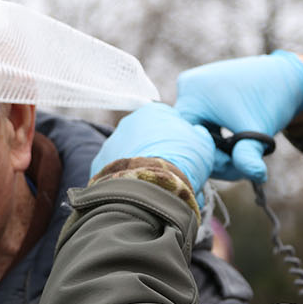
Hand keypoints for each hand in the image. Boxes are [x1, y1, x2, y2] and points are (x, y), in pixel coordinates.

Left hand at [90, 102, 216, 202]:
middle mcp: (128, 122)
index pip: (167, 120)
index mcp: (154, 111)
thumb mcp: (203, 145)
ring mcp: (111, 142)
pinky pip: (116, 172)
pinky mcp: (99, 164)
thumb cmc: (182, 162)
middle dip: (157, 151)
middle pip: (146, 137)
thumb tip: (196, 133)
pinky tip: (138, 192)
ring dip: (140, 166)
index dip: (178, 139)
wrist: (152, 187)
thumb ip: (198, 134)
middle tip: (170, 173)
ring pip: (130, 154)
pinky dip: (126, 180)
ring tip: (154, 186)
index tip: (184, 155)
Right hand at [171, 51, 302, 181]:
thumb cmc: (270, 101)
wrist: (283, 77)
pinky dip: (215, 135)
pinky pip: (200, 122)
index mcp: (193, 95)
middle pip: (191, 136)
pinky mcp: (199, 91)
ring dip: (216, 146)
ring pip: (196, 131)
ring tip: (240, 153)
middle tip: (240, 167)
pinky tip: (234, 142)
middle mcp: (186, 87)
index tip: (236, 166)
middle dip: (215, 155)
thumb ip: (249, 155)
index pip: (189, 141)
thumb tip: (257, 177)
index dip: (211, 160)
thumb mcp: (258, 131)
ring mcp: (191, 87)